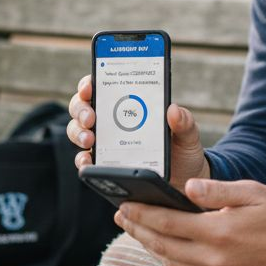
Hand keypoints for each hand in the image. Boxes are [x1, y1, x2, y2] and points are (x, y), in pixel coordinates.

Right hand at [66, 75, 210, 188]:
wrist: (184, 182)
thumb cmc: (183, 151)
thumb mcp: (187, 134)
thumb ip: (184, 122)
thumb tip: (174, 109)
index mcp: (130, 104)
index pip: (102, 86)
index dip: (89, 83)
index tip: (90, 88)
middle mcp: (112, 121)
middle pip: (82, 107)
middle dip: (81, 109)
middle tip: (90, 118)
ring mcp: (105, 142)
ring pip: (78, 131)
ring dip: (78, 133)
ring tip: (90, 140)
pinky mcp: (104, 165)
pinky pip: (85, 161)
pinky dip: (82, 160)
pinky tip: (88, 161)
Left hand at [115, 178, 265, 265]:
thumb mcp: (253, 192)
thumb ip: (217, 191)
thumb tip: (185, 187)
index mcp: (219, 232)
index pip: (167, 223)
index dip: (142, 214)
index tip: (123, 205)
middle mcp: (214, 259)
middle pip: (162, 245)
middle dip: (138, 229)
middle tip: (121, 216)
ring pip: (171, 262)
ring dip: (150, 247)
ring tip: (136, 230)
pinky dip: (169, 262)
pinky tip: (163, 249)